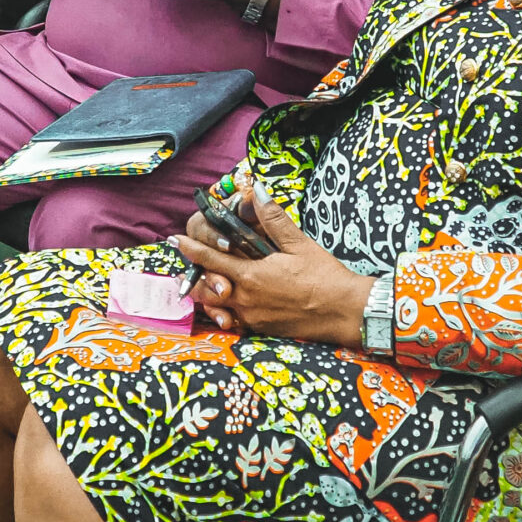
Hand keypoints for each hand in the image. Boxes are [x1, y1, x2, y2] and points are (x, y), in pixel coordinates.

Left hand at [171, 177, 372, 344]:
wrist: (345, 312)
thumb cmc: (325, 277)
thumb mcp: (299, 244)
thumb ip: (273, 219)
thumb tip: (256, 192)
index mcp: (252, 276)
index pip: (211, 259)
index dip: (191, 249)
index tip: (176, 240)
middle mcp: (247, 300)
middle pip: (206, 288)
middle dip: (194, 276)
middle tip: (187, 266)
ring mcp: (253, 318)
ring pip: (217, 307)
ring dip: (208, 295)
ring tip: (202, 284)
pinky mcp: (262, 330)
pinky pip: (233, 322)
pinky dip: (225, 312)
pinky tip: (227, 305)